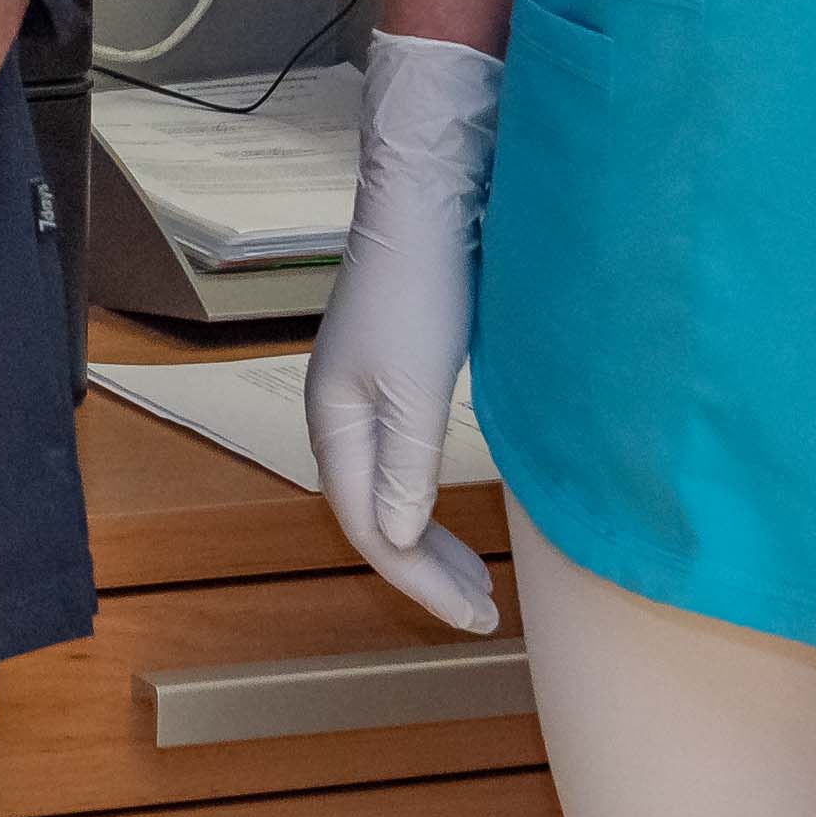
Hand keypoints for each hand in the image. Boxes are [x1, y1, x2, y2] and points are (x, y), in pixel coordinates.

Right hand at [302, 33, 504, 632]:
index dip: (418, 581)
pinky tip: (449, 508)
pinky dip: (426, 500)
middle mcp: (340, 415)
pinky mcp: (395, 376)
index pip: (367, 528)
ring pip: (386, 493)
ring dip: (424, 540)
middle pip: (371, 517)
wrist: (427, 201)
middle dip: (422, 570)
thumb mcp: (415, 387)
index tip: (474, 615)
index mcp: (334, 422)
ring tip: (472, 577)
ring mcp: (365, 395)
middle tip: (482, 611)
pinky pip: (403, 463)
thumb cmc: (419, 286)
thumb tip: (393, 539)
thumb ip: (405, 467)